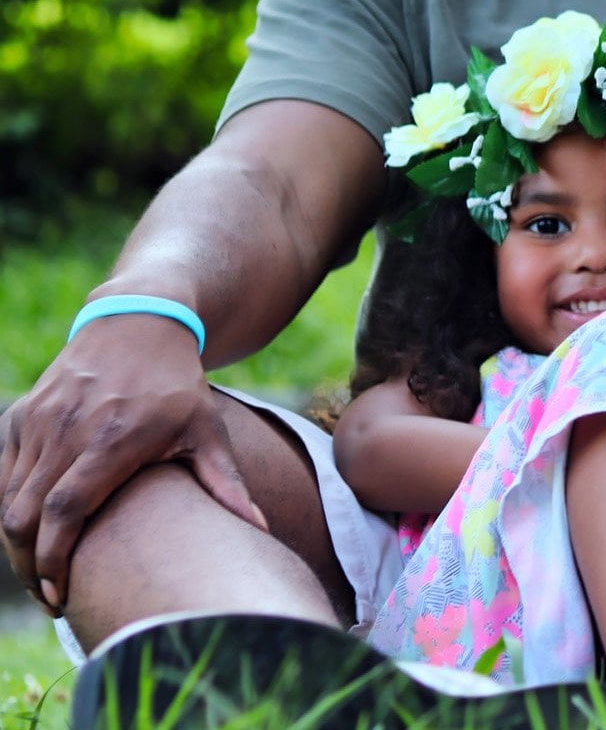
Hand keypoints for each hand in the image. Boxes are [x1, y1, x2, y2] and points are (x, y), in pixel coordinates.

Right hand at [0, 317, 264, 612]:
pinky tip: (32, 533)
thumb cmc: (178, 385)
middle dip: (30, 565)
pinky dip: (11, 507)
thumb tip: (263, 529)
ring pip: (9, 498)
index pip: (66, 511)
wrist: (138, 325)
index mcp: (114, 438)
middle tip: (51, 597)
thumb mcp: (208, 429)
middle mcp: (68, 429)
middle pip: (26, 515)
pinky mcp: (21, 415)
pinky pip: (4, 474)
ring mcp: (40, 420)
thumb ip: (226, 482)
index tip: (60, 594)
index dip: (54, 559)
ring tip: (42, 572)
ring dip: (17, 542)